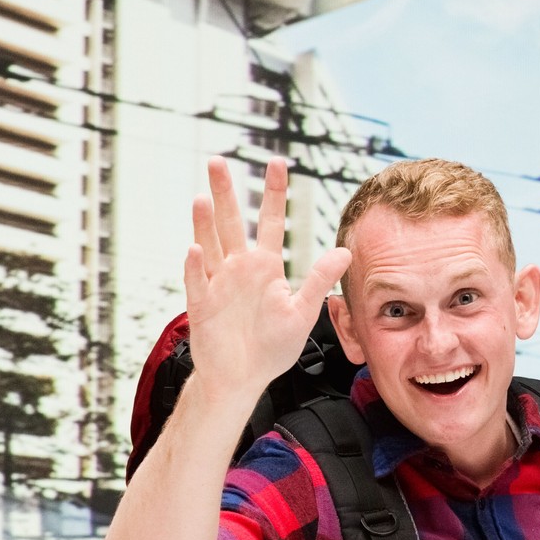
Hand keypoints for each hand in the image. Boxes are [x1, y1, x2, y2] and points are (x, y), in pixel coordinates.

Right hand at [182, 156, 351, 405]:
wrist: (243, 378)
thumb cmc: (272, 347)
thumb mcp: (302, 312)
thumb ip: (319, 280)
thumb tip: (345, 251)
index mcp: (266, 267)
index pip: (271, 221)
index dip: (274, 192)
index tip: (278, 161)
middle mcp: (239, 268)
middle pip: (231, 222)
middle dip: (225, 192)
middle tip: (218, 161)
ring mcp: (217, 283)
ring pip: (209, 244)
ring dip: (205, 223)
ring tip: (203, 197)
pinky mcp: (201, 304)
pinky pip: (196, 281)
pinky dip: (194, 266)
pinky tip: (195, 249)